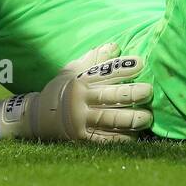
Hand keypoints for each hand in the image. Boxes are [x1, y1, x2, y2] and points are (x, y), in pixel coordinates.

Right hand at [0, 44, 151, 141]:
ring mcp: (80, 120)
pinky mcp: (80, 138)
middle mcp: (79, 100)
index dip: (123, 67)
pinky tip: (134, 135)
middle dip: (130, 94)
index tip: (141, 63)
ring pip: (108, 120)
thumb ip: (94, 59)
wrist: (37, 117)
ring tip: (147, 117)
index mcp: (79, 81)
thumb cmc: (62, 89)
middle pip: (108, 96)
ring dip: (130, 119)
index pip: (104, 72)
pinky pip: (103, 139)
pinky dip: (120, 138)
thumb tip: (115, 46)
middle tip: (149, 91)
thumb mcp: (72, 70)